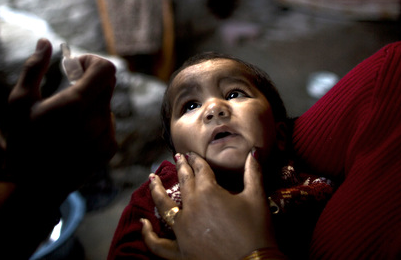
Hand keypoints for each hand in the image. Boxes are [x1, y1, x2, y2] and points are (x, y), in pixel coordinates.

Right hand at [3, 38, 116, 192]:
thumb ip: (34, 67)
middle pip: (107, 84)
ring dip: (90, 101)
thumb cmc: (22, 141)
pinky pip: (106, 122)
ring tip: (65, 117)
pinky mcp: (108, 149)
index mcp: (77, 104)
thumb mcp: (19, 102)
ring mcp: (106, 135)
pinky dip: (93, 120)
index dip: (91, 62)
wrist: (33, 187)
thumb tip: (45, 42)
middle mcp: (98, 119)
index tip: (72, 69)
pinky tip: (71, 134)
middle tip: (67, 88)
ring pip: (106, 103)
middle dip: (88, 80)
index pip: (106, 69)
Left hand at [142, 152, 278, 259]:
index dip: (196, 160)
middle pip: (184, 182)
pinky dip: (148, 234)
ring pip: (164, 207)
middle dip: (181, 168)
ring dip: (156, 190)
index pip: (200, 169)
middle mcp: (191, 208)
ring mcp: (182, 231)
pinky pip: (158, 243)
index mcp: (208, 192)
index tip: (191, 154)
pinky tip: (143, 223)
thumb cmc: (257, 231)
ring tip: (152, 178)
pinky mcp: (180, 252)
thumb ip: (253, 172)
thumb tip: (254, 151)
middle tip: (177, 158)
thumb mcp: (257, 198)